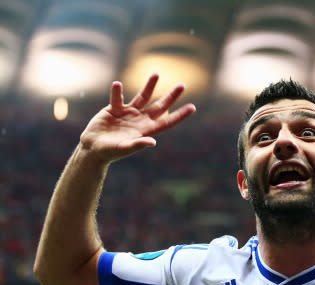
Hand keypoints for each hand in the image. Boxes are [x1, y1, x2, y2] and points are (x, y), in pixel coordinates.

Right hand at [80, 73, 195, 162]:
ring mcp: (129, 113)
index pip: (167, 122)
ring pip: (142, 96)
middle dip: (171, 96)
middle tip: (182, 85)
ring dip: (150, 85)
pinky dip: (117, 92)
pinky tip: (117, 85)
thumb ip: (138, 144)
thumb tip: (153, 142)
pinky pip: (118, 98)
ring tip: (156, 73)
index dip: (179, 115)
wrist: (93, 148)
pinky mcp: (114, 109)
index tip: (193, 108)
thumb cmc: (110, 152)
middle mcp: (140, 120)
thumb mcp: (124, 148)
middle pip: (159, 106)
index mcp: (146, 130)